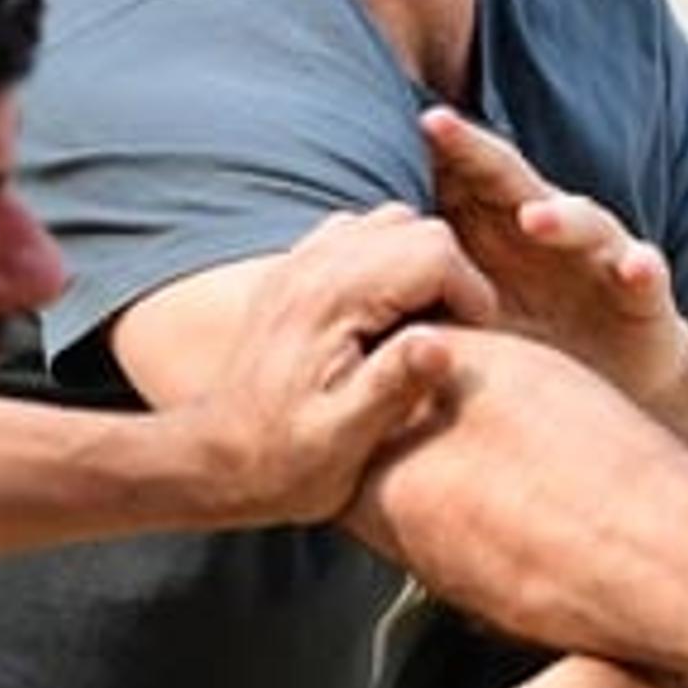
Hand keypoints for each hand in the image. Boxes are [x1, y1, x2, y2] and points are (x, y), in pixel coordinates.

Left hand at [183, 205, 490, 525]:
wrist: (214, 463)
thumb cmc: (284, 465)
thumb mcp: (343, 441)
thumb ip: (392, 388)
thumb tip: (442, 344)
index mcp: (330, 302)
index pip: (434, 252)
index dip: (471, 295)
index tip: (473, 346)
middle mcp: (311, 268)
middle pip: (418, 227)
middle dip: (454, 276)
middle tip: (454, 338)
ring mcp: (299, 264)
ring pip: (391, 222)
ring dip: (422, 265)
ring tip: (423, 325)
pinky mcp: (294, 273)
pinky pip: (360, 235)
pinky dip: (389, 262)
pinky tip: (387, 317)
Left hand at [419, 106, 687, 411]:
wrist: (610, 398)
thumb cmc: (526, 349)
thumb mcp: (462, 321)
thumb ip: (413, 289)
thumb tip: (337, 271)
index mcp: (502, 235)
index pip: (464, 183)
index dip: (440, 153)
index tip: (405, 123)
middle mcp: (551, 235)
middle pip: (514, 183)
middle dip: (479, 153)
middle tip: (438, 126)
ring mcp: (599, 260)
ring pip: (585, 222)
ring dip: (562, 216)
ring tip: (537, 218)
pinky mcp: (643, 297)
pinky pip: (645, 275)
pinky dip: (640, 268)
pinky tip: (634, 268)